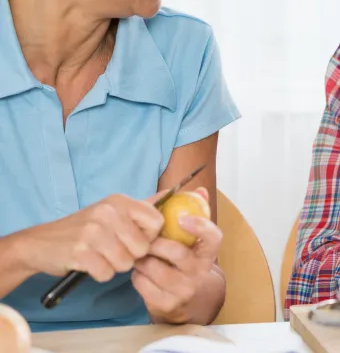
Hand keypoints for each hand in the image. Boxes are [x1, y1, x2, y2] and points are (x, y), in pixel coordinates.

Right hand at [18, 192, 164, 281]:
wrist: (40, 243)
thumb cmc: (84, 229)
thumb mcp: (112, 211)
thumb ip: (143, 206)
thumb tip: (172, 193)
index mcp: (119, 201)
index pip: (156, 222)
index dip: (149, 237)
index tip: (134, 239)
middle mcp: (107, 212)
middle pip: (142, 247)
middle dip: (130, 255)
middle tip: (111, 249)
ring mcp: (92, 231)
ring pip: (126, 263)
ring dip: (114, 266)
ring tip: (99, 255)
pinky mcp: (80, 252)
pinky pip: (106, 273)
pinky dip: (99, 274)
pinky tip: (89, 263)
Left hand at [131, 187, 223, 323]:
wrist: (184, 297)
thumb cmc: (184, 258)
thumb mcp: (191, 238)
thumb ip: (194, 212)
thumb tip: (198, 190)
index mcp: (208, 252)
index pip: (213, 237)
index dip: (201, 226)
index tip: (183, 218)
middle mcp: (199, 272)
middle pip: (176, 252)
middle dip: (155, 242)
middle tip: (145, 238)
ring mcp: (184, 289)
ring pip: (153, 267)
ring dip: (142, 258)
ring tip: (141, 254)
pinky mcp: (166, 303)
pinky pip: (141, 282)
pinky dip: (136, 274)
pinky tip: (141, 271)